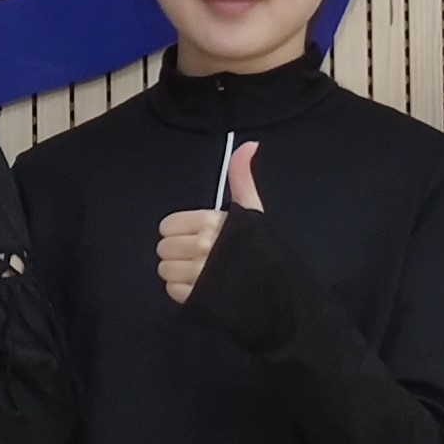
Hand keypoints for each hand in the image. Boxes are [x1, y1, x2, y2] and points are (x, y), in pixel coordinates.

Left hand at [154, 142, 265, 304]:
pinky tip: (201, 287)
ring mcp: (199, 274)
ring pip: (165, 270)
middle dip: (178, 251)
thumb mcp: (253, 210)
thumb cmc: (263, 249)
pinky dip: (183, 291)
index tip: (198, 235)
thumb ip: (242, 178)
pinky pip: (172, 291)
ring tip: (200, 272)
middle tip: (199, 255)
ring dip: (179, 272)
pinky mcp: (197, 298)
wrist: (279, 292)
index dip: (181, 231)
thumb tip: (248, 145)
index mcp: (212, 222)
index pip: (168, 226)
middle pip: (164, 248)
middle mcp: (203, 247)